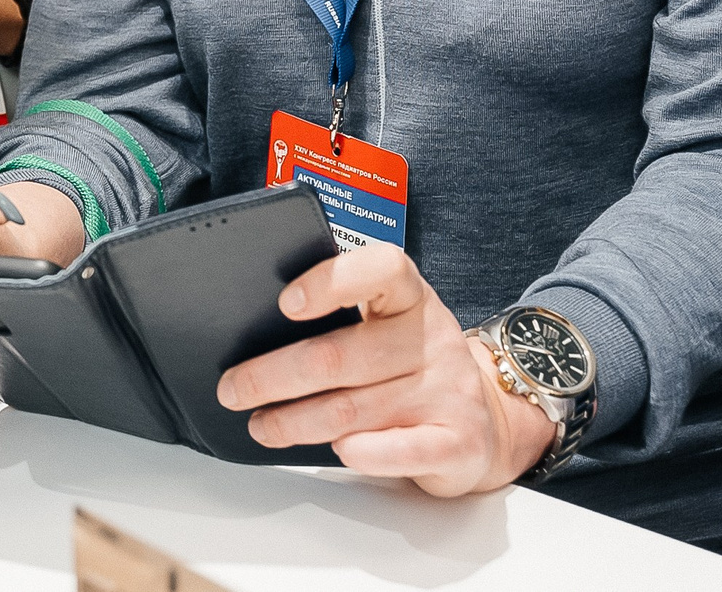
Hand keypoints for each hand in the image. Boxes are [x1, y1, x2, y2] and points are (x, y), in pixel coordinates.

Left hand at [213, 243, 555, 495]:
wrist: (488, 422)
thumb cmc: (414, 368)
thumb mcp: (390, 327)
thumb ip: (341, 321)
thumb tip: (256, 336)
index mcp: (411, 298)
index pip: (382, 269)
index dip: (332, 282)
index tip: (284, 303)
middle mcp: (430, 339)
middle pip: (341, 355)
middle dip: (274, 375)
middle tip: (233, 389)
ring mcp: (447, 392)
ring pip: (354, 408)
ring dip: (295, 421)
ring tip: (260, 425)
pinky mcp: (456, 443)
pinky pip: (402, 450)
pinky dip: (363, 452)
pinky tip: (335, 449)